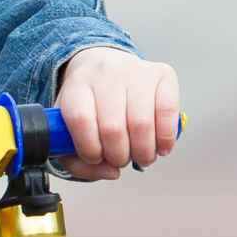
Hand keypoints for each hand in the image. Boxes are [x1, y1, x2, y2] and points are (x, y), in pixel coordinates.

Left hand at [54, 50, 180, 182]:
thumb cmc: (88, 103)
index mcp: (77, 86)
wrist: (103, 65)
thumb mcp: (68, 128)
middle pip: (112, 128)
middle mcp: (105, 74)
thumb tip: (111, 172)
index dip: (89, 148)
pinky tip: (161, 147)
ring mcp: (135, 71)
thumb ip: (77, 161)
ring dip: (143, 152)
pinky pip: (167, 111)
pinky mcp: (162, 73)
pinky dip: (166, 138)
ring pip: (141, 123)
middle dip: (118, 156)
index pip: (81, 120)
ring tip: (141, 157)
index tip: (95, 157)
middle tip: (120, 160)